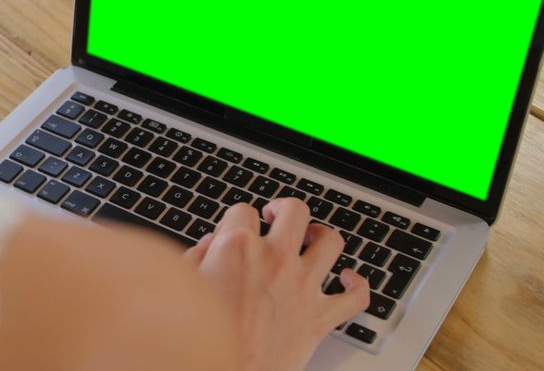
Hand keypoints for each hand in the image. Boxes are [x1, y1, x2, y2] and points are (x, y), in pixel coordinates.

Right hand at [186, 199, 369, 370]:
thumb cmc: (206, 336)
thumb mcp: (189, 286)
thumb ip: (199, 258)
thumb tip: (210, 245)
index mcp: (237, 248)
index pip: (243, 210)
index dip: (238, 218)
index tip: (237, 228)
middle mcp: (275, 260)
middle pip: (295, 211)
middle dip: (285, 210)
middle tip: (277, 218)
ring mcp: (303, 286)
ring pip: (331, 241)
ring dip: (322, 236)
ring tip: (313, 238)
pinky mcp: (320, 317)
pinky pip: (356, 296)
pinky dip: (357, 285)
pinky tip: (348, 280)